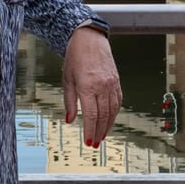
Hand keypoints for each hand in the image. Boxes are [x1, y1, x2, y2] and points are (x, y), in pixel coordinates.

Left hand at [63, 26, 121, 146]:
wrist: (90, 39)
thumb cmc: (75, 58)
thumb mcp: (67, 79)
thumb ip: (69, 101)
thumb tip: (70, 120)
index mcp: (87, 86)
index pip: (91, 115)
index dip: (90, 130)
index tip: (88, 142)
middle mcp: (102, 86)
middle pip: (103, 116)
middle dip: (98, 132)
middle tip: (94, 144)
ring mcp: (111, 83)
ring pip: (112, 110)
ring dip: (107, 126)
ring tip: (102, 136)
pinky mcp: (117, 81)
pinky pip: (118, 101)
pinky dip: (114, 114)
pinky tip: (109, 121)